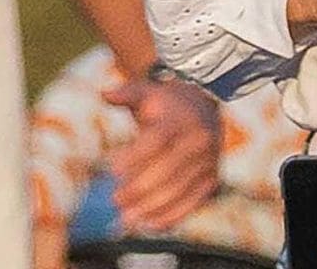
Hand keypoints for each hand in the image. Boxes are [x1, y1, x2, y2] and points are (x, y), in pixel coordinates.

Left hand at [103, 78, 221, 232]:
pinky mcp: (212, 180)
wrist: (204, 108)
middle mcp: (198, 141)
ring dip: (151, 208)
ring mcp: (208, 163)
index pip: (158, 139)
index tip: (111, 169)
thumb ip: (126, 93)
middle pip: (168, 170)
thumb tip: (104, 93)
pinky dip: (170, 217)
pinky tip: (148, 225)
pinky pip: (192, 204)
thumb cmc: (166, 104)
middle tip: (115, 200)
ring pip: (179, 191)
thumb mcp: (147, 91)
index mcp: (180, 119)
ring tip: (126, 218)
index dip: (135, 156)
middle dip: (139, 188)